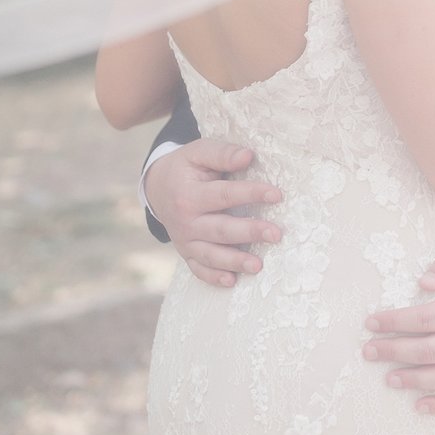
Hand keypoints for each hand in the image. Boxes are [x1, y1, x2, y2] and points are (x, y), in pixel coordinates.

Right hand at [146, 139, 282, 288]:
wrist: (157, 188)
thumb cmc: (186, 168)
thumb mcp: (198, 153)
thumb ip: (222, 154)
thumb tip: (248, 156)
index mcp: (189, 194)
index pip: (224, 195)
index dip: (251, 193)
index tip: (276, 194)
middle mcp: (186, 221)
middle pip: (220, 229)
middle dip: (249, 232)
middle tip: (275, 234)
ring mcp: (185, 240)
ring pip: (211, 255)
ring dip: (234, 261)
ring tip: (258, 265)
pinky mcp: (186, 253)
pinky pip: (199, 270)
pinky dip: (213, 277)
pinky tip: (231, 281)